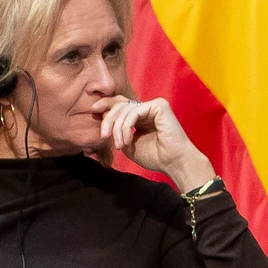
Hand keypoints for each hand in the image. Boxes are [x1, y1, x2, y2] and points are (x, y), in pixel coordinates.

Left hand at [95, 96, 214, 188]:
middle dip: (108, 119)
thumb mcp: (128, 144)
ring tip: (120, 145)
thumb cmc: (155, 157)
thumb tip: (102, 120)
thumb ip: (117, 132)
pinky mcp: (159, 106)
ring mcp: (154, 105)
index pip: (120, 104)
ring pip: (124, 109)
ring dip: (117, 128)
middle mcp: (147, 107)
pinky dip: (126, 127)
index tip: (93, 112)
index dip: (105, 105)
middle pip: (119, 104)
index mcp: (141, 115)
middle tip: (103, 136)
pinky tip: (127, 141)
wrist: (174, 163)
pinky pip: (134, 112)